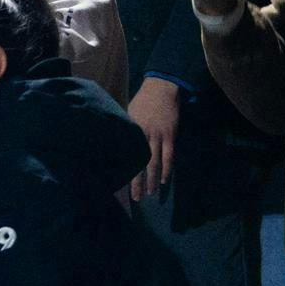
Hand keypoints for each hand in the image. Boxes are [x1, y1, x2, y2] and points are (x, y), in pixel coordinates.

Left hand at [126, 77, 181, 199]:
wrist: (161, 88)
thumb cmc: (142, 100)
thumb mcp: (127, 113)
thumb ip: (124, 129)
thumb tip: (114, 143)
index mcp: (129, 130)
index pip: (125, 155)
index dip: (123, 170)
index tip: (119, 184)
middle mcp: (142, 135)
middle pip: (138, 163)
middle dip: (136, 182)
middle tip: (135, 198)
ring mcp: (157, 136)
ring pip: (154, 163)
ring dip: (151, 180)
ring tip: (148, 194)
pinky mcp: (170, 135)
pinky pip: (168, 156)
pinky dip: (166, 169)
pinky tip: (162, 181)